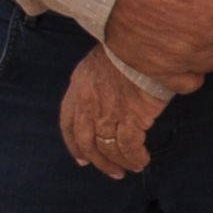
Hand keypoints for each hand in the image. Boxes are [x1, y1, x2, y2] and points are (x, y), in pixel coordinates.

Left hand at [59, 46, 170, 177]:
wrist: (143, 42)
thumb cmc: (128, 46)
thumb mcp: (100, 60)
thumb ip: (97, 81)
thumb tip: (108, 95)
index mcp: (78, 88)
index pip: (69, 123)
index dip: (74, 144)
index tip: (82, 158)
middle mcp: (88, 105)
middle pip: (87, 142)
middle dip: (98, 160)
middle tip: (109, 170)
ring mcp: (108, 113)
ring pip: (108, 148)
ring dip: (118, 163)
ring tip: (129, 169)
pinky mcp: (130, 118)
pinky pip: (129, 147)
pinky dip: (134, 158)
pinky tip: (142, 161)